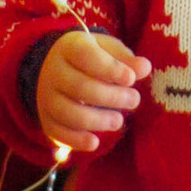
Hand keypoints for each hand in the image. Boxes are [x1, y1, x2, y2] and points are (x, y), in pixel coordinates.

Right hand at [34, 28, 145, 154]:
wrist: (56, 68)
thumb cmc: (91, 59)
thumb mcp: (108, 51)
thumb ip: (126, 59)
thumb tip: (144, 67)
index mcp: (69, 47)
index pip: (86, 56)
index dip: (110, 69)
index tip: (131, 79)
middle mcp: (53, 71)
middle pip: (80, 87)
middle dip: (111, 97)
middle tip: (134, 100)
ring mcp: (46, 96)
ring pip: (69, 112)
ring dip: (97, 120)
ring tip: (119, 121)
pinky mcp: (45, 119)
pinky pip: (58, 133)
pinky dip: (75, 141)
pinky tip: (95, 143)